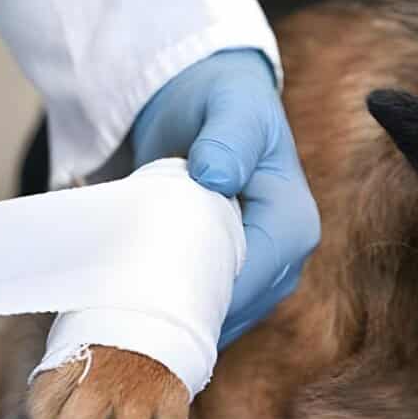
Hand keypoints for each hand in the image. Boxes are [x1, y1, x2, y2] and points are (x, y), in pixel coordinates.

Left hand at [131, 49, 319, 345]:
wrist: (204, 102)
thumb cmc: (223, 101)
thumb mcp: (231, 105)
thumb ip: (228, 138)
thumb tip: (217, 175)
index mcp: (294, 223)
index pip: (252, 278)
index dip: (203, 291)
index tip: (147, 292)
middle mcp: (284, 259)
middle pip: (234, 308)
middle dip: (185, 310)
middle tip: (124, 307)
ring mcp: (258, 276)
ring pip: (217, 317)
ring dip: (174, 312)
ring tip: (123, 304)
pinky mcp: (230, 280)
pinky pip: (203, 310)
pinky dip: (171, 307)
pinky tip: (132, 300)